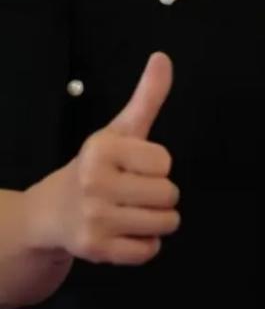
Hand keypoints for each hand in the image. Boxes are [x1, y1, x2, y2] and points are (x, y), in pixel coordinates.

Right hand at [24, 52, 179, 266]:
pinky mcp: (95, 250)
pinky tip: (125, 232)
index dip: (156, 165)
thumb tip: (163, 57)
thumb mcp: (120, 130)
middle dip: (160, 194)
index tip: (133, 165)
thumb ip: (147, 97)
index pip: (165, 162)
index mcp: (102, 149)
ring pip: (164, 224)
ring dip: (158, 220)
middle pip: (168, 194)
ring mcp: (94, 219)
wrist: (51, 212)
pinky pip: (148, 252)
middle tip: (133, 191)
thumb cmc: (96, 166)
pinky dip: (145, 245)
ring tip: (133, 211)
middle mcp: (94, 183)